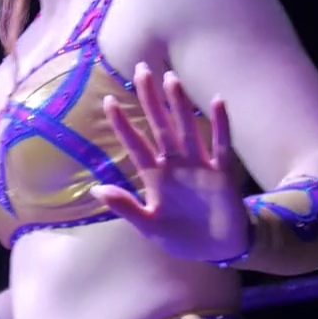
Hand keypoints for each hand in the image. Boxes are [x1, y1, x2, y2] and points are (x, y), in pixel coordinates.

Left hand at [91, 63, 249, 262]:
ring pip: (186, 129)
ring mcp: (199, 166)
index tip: (108, 101)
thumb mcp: (149, 226)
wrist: (218, 249)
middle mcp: (175, 164)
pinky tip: (217, 101)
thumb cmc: (182, 236)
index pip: (135, 145)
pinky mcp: (221, 173)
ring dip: (179, 105)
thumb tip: (95, 190)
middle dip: (151, 100)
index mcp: (155, 176)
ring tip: (171, 79)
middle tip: (141, 69)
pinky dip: (220, 125)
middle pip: (160, 126)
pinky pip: (221, 146)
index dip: (122, 124)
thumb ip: (126, 208)